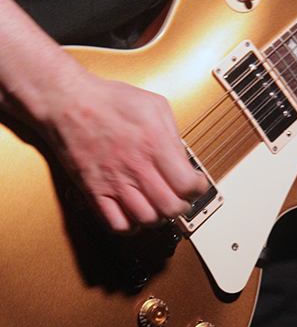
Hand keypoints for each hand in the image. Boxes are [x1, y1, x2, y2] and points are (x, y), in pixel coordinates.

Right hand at [45, 72, 208, 233]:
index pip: (188, 185)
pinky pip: (116, 224)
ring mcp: (114, 181)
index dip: (199, 189)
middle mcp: (136, 166)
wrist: (67, 102)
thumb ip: (173, 134)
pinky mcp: (94, 191)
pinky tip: (134, 212)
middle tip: (180, 198)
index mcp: (154, 144)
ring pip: (147, 219)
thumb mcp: (154, 105)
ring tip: (158, 205)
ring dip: (158, 217)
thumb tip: (184, 160)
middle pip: (171, 208)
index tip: (196, 184)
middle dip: (182, 206)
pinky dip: (130, 226)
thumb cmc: (108, 100)